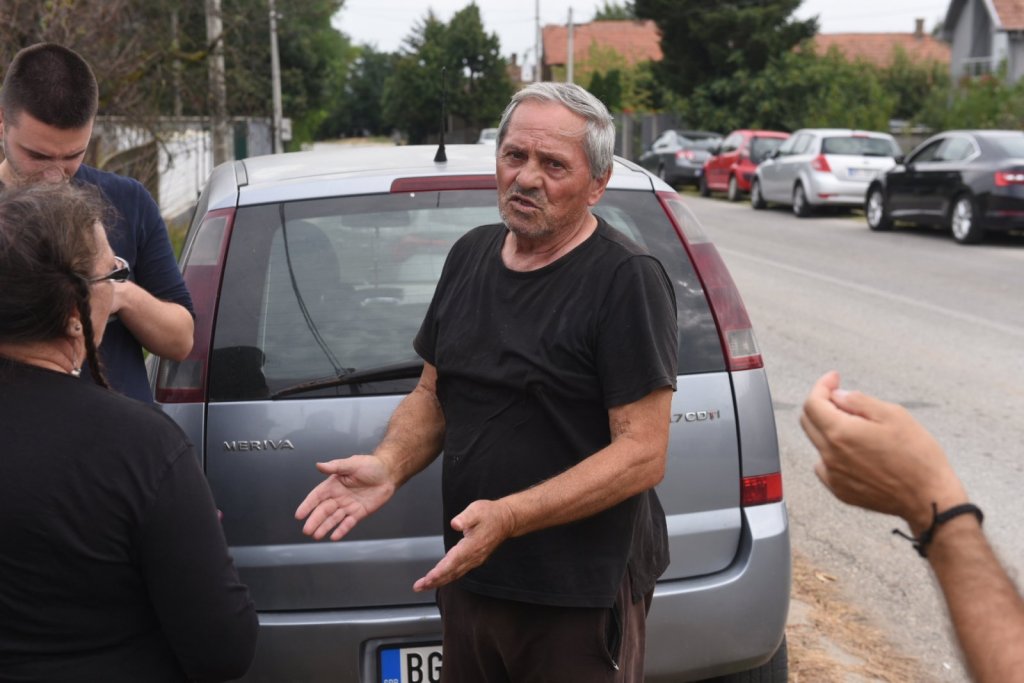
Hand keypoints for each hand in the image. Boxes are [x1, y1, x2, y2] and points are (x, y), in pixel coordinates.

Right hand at [294, 455, 395, 540]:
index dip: (308, 505)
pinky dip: (342, 530)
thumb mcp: (352, 463)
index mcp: (334, 485)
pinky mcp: (359, 513)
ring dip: (325, 527)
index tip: (299, 515)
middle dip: (315, 520)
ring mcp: (348, 506)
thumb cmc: (370, 465)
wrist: (388, 473)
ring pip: (334, 519)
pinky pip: (348, 523)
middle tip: (307, 530)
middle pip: (323, 510)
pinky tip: (334, 536)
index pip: (317, 496)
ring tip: (316, 535)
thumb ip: (335, 466)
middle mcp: (339, 497)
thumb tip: (319, 465)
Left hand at [412, 499, 515, 591]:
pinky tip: (440, 579)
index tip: (428, 579)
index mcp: (472, 545)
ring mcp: (474, 559)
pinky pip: (459, 571)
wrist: (506, 520)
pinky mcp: (474, 559)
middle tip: (419, 586)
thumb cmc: (490, 514)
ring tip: (424, 585)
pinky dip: (448, 577)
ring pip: (454, 574)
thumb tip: (455, 524)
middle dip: (434, 581)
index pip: (453, 562)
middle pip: (451, 572)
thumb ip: (465, 517)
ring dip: (439, 581)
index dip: (439, 572)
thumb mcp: (477, 510)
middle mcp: (473, 556)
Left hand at [800, 371, 966, 532]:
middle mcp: (830, 455)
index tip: (835, 378)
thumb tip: (837, 395)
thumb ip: (858, 401)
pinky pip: (825, 465)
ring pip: (818, 442)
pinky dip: (833, 453)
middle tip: (844, 398)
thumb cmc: (917, 455)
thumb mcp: (893, 415)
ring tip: (858, 427)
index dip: (822, 386)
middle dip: (822, 403)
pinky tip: (856, 452)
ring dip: (829, 428)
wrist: (929, 497)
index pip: (812, 403)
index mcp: (840, 433)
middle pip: (809, 421)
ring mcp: (833, 475)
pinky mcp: (840, 491)